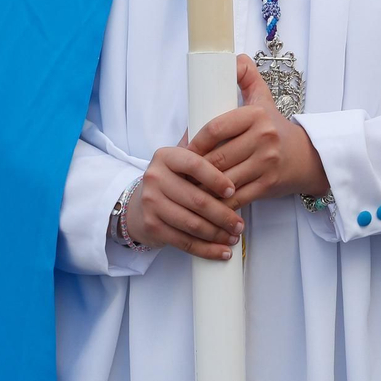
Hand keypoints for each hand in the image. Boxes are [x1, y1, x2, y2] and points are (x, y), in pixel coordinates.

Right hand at [125, 141, 244, 260]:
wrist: (140, 204)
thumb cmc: (172, 179)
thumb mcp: (181, 160)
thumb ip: (202, 149)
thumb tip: (232, 129)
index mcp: (166, 156)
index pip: (195, 164)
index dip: (217, 179)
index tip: (234, 191)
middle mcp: (155, 177)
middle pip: (197, 199)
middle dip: (224, 214)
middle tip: (240, 224)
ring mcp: (151, 203)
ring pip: (192, 223)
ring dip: (217, 234)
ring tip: (234, 236)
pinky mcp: (152, 226)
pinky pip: (184, 241)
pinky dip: (206, 249)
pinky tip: (222, 251)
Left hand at [190, 55, 329, 208]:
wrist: (305, 157)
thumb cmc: (275, 127)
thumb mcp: (262, 98)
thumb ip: (246, 75)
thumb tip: (231, 57)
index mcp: (256, 115)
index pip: (216, 128)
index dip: (195, 142)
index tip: (183, 151)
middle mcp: (263, 138)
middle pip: (218, 157)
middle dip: (196, 169)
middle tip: (180, 174)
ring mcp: (266, 163)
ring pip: (224, 179)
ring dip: (204, 187)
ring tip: (187, 189)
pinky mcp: (268, 185)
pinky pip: (236, 197)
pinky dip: (219, 202)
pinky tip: (208, 202)